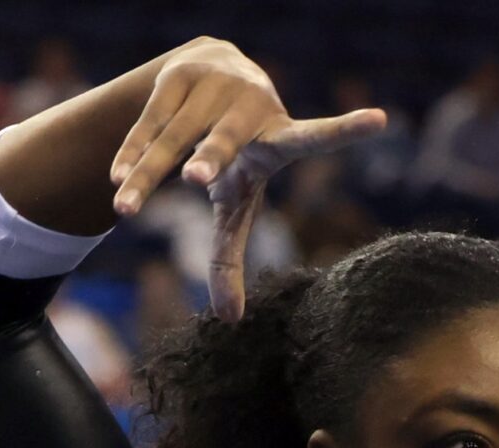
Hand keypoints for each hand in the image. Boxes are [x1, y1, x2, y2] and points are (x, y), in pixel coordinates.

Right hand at [109, 38, 385, 320]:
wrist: (204, 74)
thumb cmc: (233, 160)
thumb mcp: (234, 205)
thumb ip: (229, 257)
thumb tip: (231, 322)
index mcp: (276, 140)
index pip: (312, 138)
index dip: (343, 132)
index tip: (380, 120)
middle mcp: (250, 108)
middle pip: (226, 141)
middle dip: (212, 154)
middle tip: (197, 177)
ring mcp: (213, 88)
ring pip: (174, 136)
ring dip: (147, 171)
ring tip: (126, 209)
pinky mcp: (176, 75)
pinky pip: (148, 122)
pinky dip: (131, 154)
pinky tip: (118, 182)